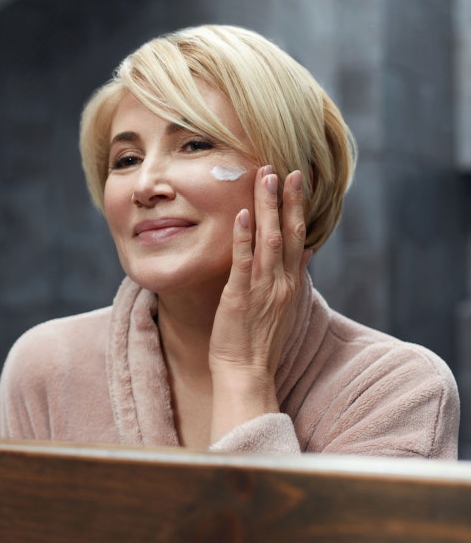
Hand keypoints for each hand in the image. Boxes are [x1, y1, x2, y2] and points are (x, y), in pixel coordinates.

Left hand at [207, 165, 310, 442]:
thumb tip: (303, 254)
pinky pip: (243, 262)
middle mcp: (282, 283)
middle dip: (288, 199)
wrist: (247, 373)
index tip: (297, 181)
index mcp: (291, 284)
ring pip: (269, 240)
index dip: (298, 208)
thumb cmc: (258, 343)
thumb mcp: (281, 307)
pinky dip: (243, 237)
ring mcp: (263, 289)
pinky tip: (240, 214)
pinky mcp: (240, 297)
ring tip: (265, 178)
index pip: (300, 238)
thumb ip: (290, 278)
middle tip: (287, 169)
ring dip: (267, 208)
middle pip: (290, 233)